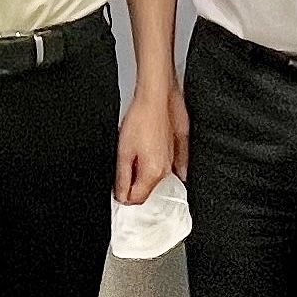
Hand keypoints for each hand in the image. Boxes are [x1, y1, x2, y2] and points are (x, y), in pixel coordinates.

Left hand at [115, 85, 180, 206]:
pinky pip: (170, 165)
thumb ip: (121, 178)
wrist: (156, 97)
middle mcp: (166, 170)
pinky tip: (151, 155)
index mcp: (153, 173)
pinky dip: (158, 165)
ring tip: (135, 152)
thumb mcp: (122, 152)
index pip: (136, 199)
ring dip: (143, 171)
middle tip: (124, 165)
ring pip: (155, 176)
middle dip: (133, 183)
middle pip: (146, 189)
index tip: (117, 188)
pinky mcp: (179, 149)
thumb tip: (121, 196)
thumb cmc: (140, 119)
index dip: (123, 196)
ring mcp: (174, 159)